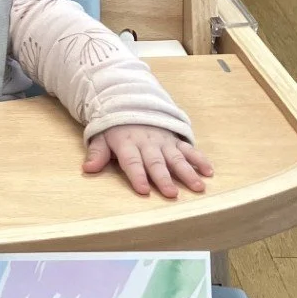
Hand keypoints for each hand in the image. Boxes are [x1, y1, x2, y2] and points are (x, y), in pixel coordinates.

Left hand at [83, 126, 213, 199]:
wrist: (130, 103)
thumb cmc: (114, 127)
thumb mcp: (100, 137)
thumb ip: (97, 153)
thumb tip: (87, 169)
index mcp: (127, 144)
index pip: (132, 162)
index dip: (138, 176)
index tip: (144, 190)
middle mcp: (148, 144)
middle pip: (156, 163)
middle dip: (164, 178)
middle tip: (172, 194)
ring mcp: (164, 142)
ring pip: (177, 158)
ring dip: (188, 172)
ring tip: (198, 187)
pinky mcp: (175, 141)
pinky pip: (189, 150)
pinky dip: (200, 159)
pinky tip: (209, 171)